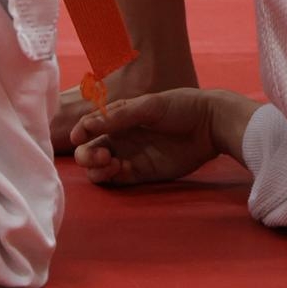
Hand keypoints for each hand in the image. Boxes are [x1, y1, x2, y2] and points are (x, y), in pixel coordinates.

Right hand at [71, 89, 224, 186]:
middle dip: (86, 155)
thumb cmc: (178, 106)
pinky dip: (111, 178)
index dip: (80, 133)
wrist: (208, 124)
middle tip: (101, 155)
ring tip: (110, 163)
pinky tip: (118, 169)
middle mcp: (120, 137)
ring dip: (96, 169)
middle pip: (89, 151)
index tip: (78, 138)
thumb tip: (86, 125)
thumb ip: (118, 117)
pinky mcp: (141, 174)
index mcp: (118, 117)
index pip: (89, 127)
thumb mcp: (148, 106)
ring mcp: (130, 156)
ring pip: (99, 169)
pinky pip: (117, 180)